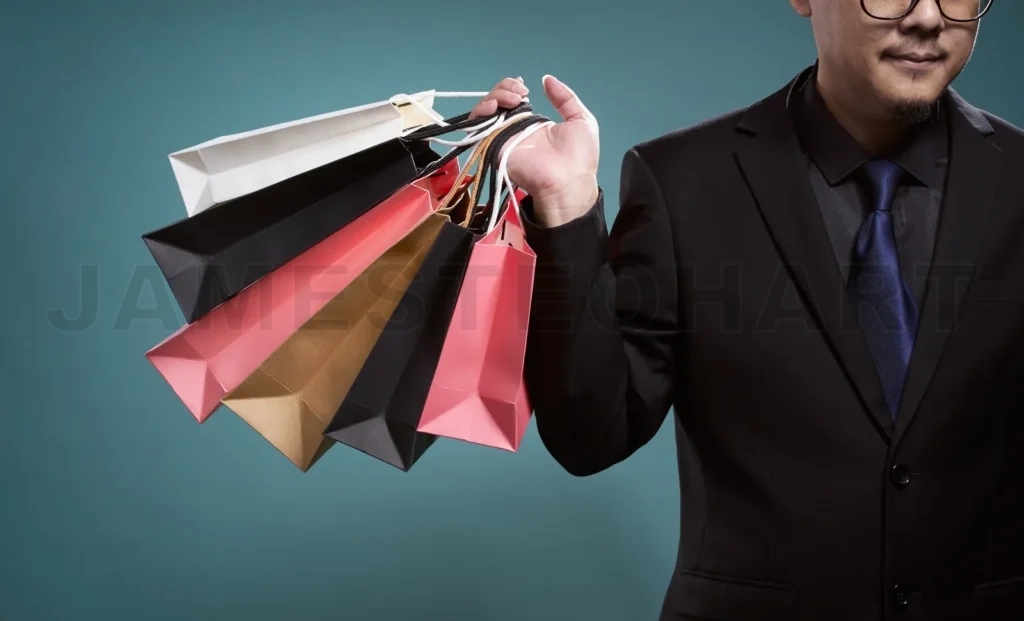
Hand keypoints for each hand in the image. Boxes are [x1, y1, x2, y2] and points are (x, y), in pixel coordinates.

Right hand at [470, 76, 599, 226]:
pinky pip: (477, 126)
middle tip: (522, 93)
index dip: (513, 87)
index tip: (525, 87)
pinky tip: (496, 106)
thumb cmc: (579, 156)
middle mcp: (514, 129)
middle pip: (497, 100)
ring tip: (514, 99)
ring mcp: (502, 137)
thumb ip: (565, 98)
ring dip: (495, 96)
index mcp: (532, 123)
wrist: (569, 181)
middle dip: (505, 88)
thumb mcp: (581, 119)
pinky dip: (481, 111)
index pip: (513, 99)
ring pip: (485, 109)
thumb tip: (546, 79)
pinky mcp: (493, 147)